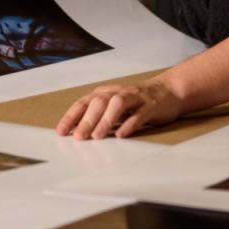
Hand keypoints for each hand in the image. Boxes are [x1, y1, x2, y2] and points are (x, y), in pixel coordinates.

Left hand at [56, 77, 183, 139]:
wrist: (167, 91)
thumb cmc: (135, 102)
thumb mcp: (113, 107)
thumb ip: (97, 117)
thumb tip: (76, 133)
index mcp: (105, 93)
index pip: (83, 103)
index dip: (71, 116)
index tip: (61, 132)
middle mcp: (117, 93)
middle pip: (99, 103)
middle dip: (87, 120)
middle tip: (79, 137)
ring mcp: (134, 98)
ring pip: (117, 105)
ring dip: (106, 120)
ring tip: (97, 136)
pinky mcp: (150, 106)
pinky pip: (138, 114)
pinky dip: (129, 124)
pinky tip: (121, 134)